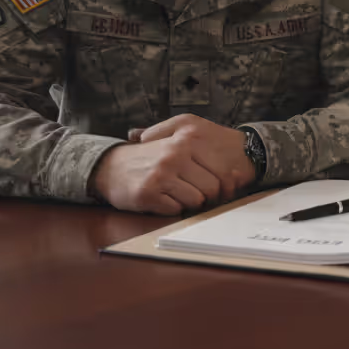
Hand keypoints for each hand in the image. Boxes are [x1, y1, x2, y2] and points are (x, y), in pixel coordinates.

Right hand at [93, 115, 254, 214]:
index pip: (223, 170)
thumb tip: (238, 173)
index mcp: (186, 139)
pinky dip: (170, 208)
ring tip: (173, 192)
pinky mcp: (148, 193)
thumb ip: (205, 151)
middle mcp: (175, 154)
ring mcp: (161, 174)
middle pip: (212, 188)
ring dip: (187, 202)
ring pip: (196, 200)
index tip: (218, 188)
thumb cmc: (149, 157)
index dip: (223, 184)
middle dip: (205, 195)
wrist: (110, 167)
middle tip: (191, 191)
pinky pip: (175, 210)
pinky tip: (160, 198)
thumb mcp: (176, 140)